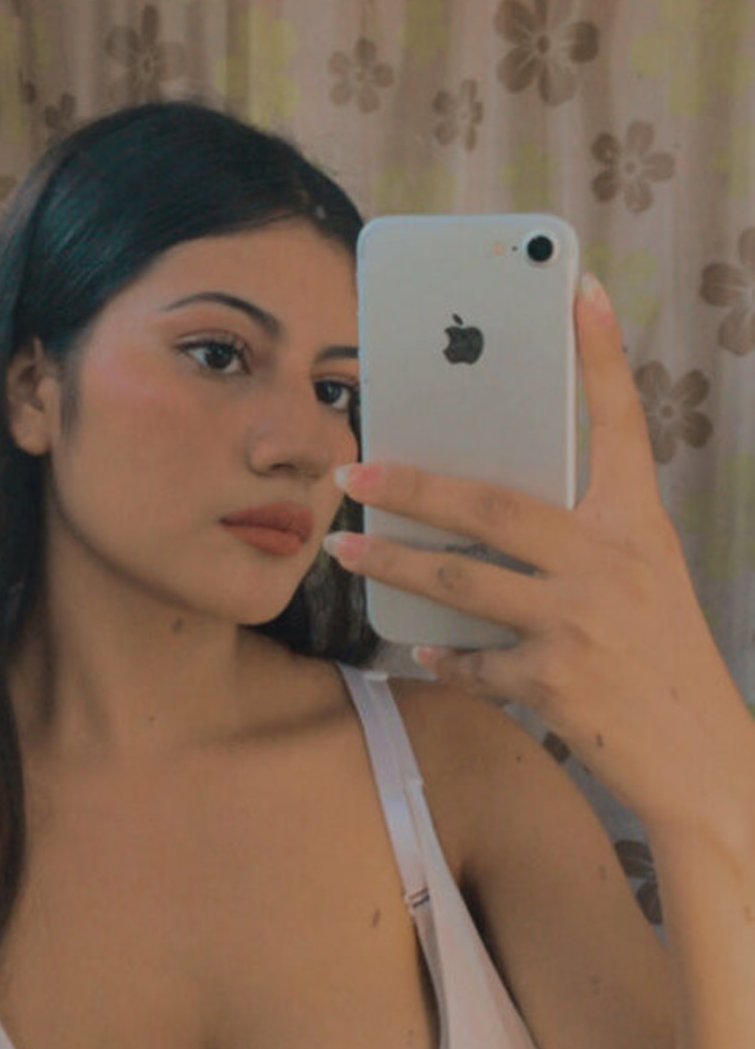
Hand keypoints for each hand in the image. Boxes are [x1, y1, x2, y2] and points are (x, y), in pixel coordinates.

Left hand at [326, 272, 753, 832]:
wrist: (702, 760)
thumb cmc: (666, 659)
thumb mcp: (646, 577)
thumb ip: (583, 537)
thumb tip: (493, 509)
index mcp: (640, 524)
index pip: (622, 423)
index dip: (601, 354)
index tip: (577, 288)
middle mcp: (610, 561)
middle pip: (491, 505)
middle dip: (412, 485)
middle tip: (353, 469)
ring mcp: (579, 621)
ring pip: (461, 581)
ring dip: (394, 564)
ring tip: (345, 547)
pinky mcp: (553, 681)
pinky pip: (475, 660)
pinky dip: (447, 657)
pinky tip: (425, 652)